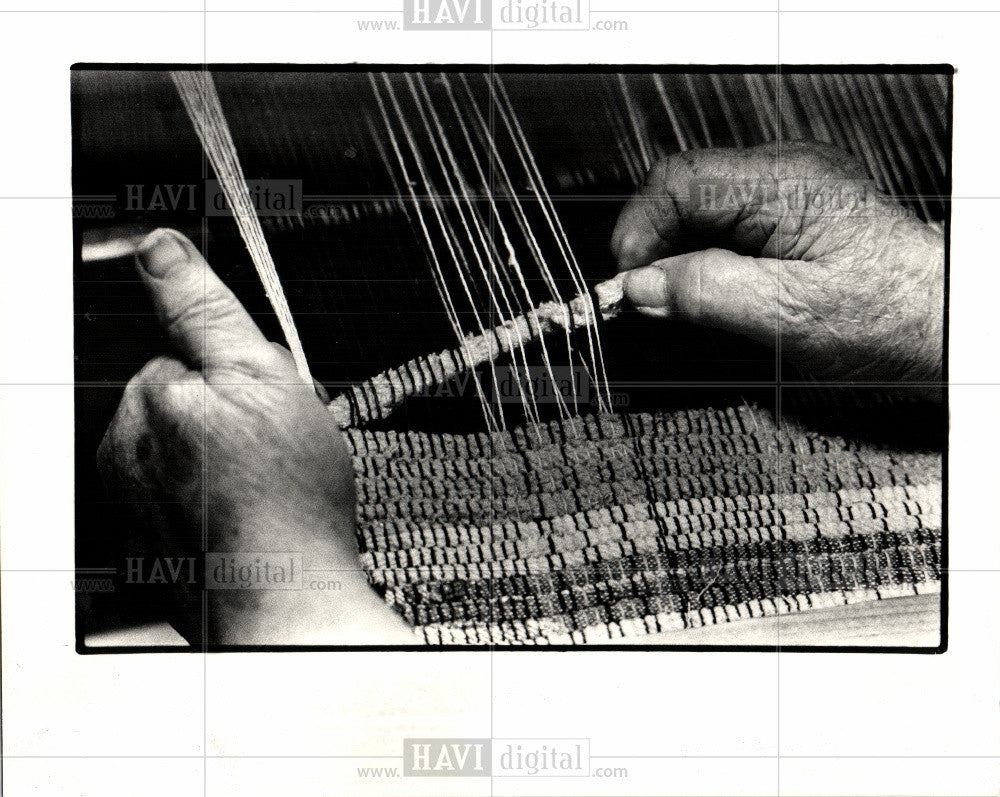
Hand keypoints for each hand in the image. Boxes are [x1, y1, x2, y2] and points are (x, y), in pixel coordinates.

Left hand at [98, 228, 412, 644]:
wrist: (289, 605)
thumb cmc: (284, 503)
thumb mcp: (262, 379)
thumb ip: (205, 311)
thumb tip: (160, 248)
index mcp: (144, 406)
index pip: (189, 352)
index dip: (244, 370)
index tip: (267, 401)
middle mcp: (126, 455)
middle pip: (192, 401)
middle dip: (236, 412)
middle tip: (277, 446)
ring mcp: (140, 505)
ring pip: (199, 450)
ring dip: (235, 456)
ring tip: (273, 486)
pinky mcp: (162, 544)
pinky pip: (199, 497)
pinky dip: (228, 499)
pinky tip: (259, 514)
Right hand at [612, 142, 943, 395]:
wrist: (939, 323)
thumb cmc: (887, 315)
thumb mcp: (787, 315)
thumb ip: (706, 294)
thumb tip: (642, 285)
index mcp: (786, 184)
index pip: (681, 181)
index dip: (640, 227)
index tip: (626, 278)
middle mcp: (785, 174)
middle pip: (684, 189)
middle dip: (653, 242)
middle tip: (641, 296)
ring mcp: (785, 190)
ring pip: (698, 208)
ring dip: (675, 252)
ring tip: (673, 299)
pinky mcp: (785, 213)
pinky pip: (722, 223)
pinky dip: (699, 256)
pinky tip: (702, 288)